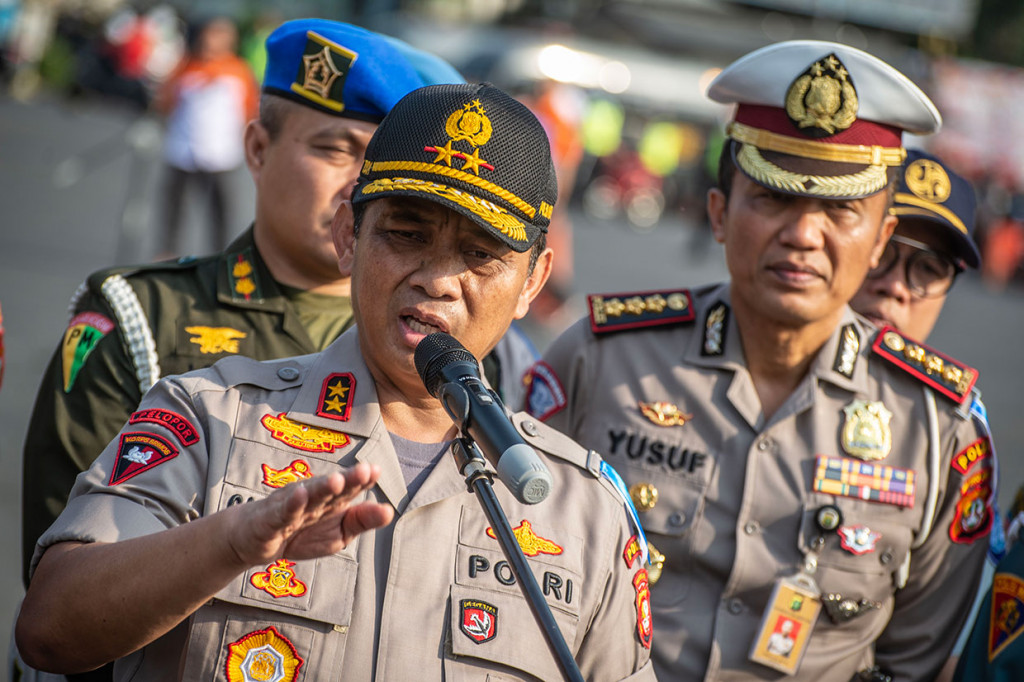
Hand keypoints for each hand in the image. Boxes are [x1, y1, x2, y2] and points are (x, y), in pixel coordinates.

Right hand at [225, 463, 392, 566]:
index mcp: (330, 500)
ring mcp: (290, 507)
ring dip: (322, 487)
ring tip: (337, 479)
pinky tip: (299, 494)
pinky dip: (290, 504)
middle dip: (348, 479)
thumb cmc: (298, 533)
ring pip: (309, 496)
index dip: (363, 480)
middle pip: (332, 488)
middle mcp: (312, 498)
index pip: (350, 488)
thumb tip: (390, 511)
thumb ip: (361, 521)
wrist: (252, 541)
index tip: (377, 471)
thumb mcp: (336, 533)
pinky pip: (282, 512)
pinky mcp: (270, 520)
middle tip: (365, 469)